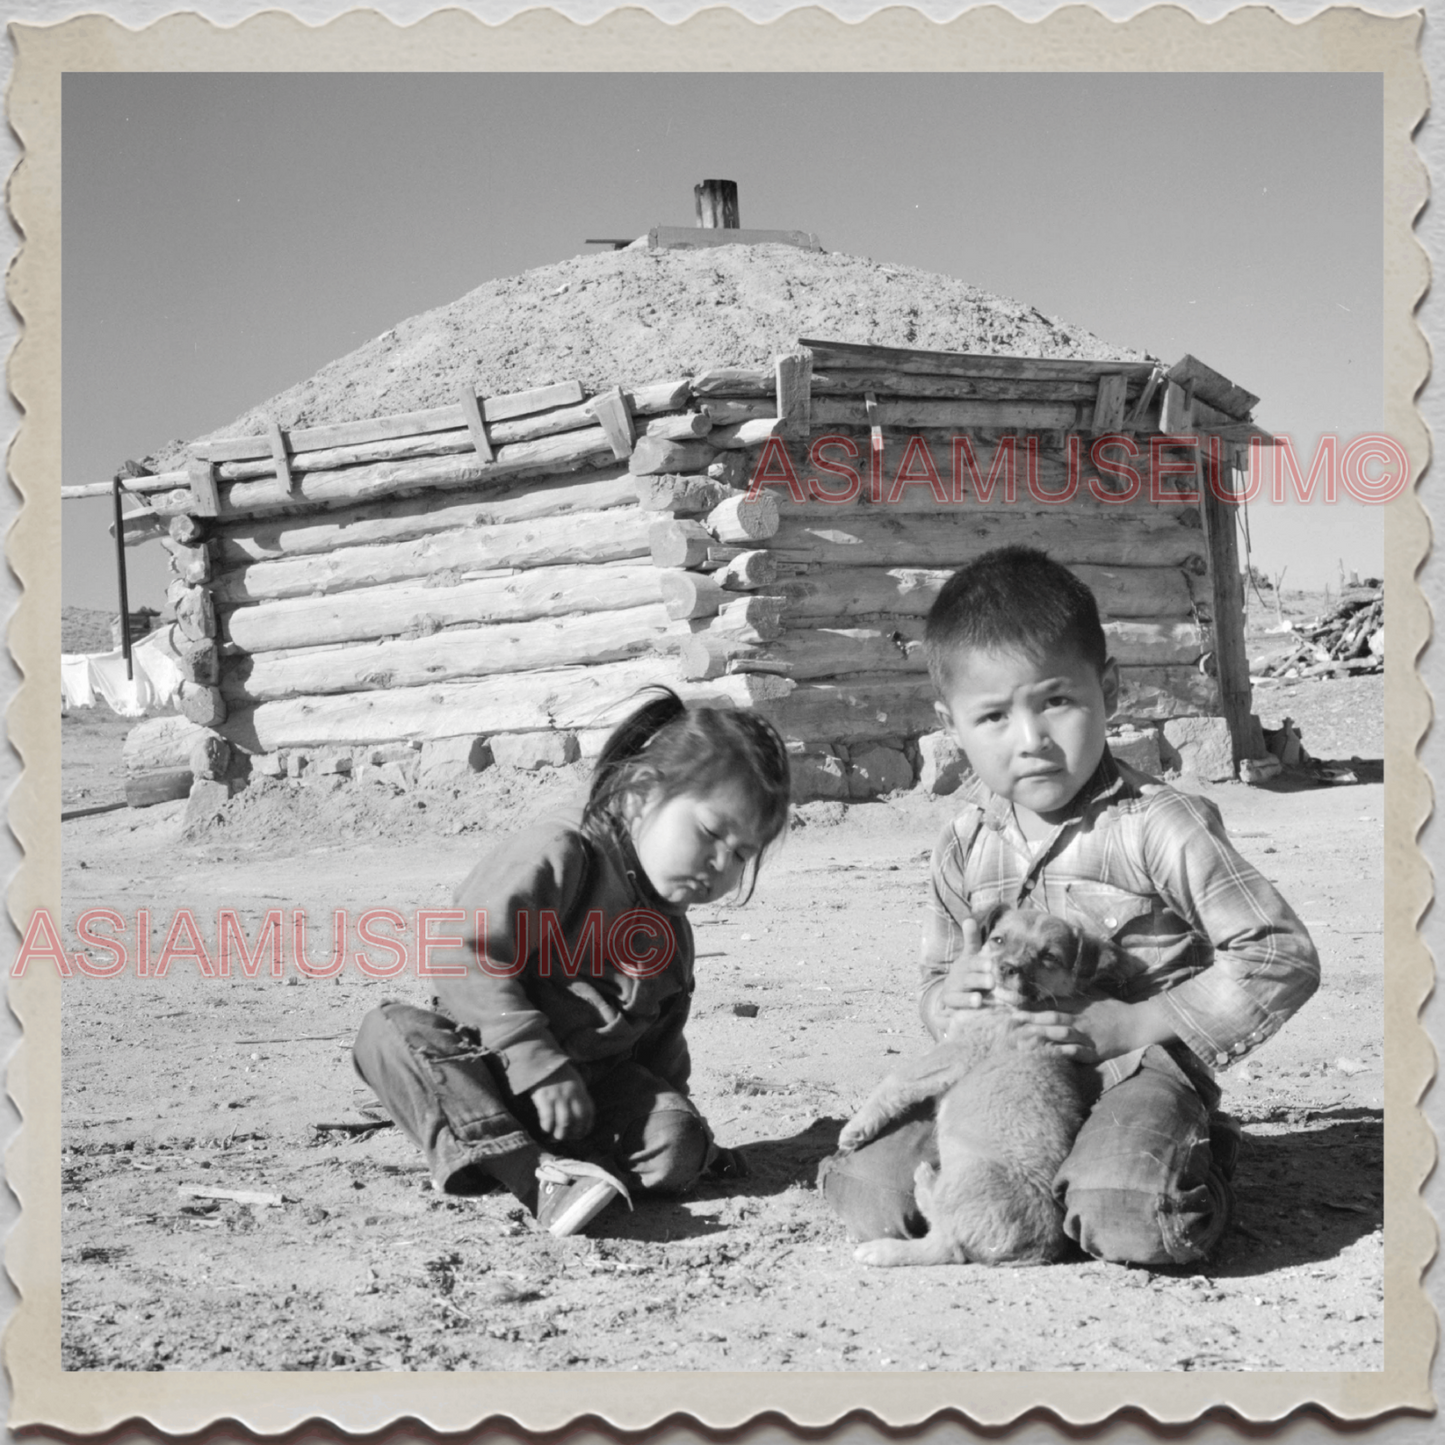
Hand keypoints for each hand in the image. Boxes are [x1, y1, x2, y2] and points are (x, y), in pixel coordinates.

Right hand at [529, 1064, 594, 1141]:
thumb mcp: (576, 1082)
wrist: (542, 1061)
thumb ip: (580, 1097)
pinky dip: (547, 1127)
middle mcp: (571, 1095)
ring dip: (559, 1134)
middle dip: (572, 1134)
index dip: (586, 1128)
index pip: (588, 1114)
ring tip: (554, 1138)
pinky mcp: (544, 1098)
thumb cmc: (559, 1075)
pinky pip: (548, 1118)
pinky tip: (545, 1130)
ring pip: (564, 1123)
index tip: (580, 1135)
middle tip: (566, 1138)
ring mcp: (558, 1096)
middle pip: (577, 1121)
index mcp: (580, 1091)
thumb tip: (582, 1118)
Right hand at [938, 918, 995, 1013]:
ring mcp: (953, 992)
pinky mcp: (950, 1006)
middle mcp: (958, 977)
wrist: (949, 993)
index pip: (971, 962)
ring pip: (960, 995)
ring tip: (979, 1000)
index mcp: (965, 965)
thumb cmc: (968, 973)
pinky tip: (969, 1013)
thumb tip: (969, 919)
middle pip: (967, 979)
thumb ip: (972, 940)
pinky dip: (959, 1011)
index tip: (989, 964)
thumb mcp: (970, 956)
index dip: (979, 963)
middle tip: (991, 981)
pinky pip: (954, 1009)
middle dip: (978, 980)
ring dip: (968, 998)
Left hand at [1004, 996, 1176, 1064]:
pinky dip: (1059, 1054)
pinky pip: (1072, 1053)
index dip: (1028, 1002)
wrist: (1136, 1025)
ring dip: (1039, 1035)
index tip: (1009, 1001)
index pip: (1048, 1003)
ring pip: (1058, 1034)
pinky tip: (1044, 1056)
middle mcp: (1079, 1018)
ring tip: (1019, 1037)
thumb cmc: (1112, 1009)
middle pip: (1050, 1017)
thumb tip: (1054, 983)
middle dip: (1028, 1018)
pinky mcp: (1092, 1052)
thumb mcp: (1093, 995)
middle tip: (1008, 1020)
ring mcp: (1085, 1036)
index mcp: (1077, 1004)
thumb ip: (1074, 992)